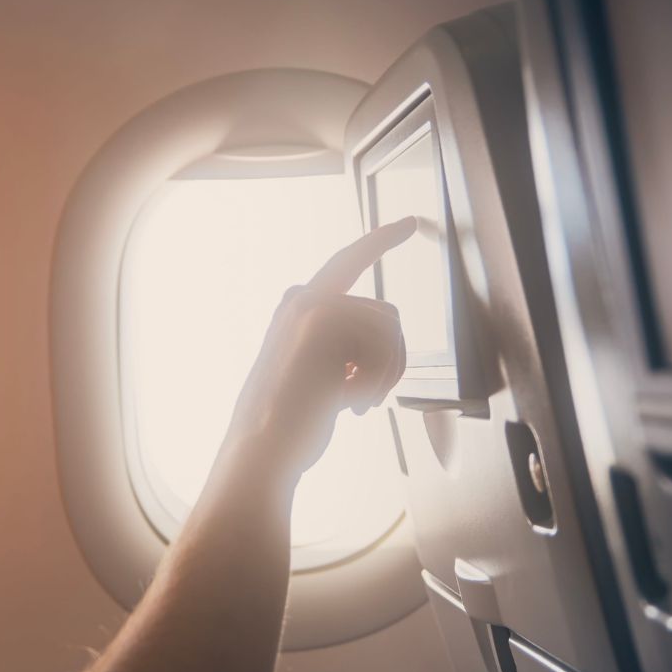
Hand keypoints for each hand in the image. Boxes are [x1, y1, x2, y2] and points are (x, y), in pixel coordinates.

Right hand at [220, 216, 415, 489]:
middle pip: (386, 311)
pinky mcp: (323, 319)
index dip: (379, 241)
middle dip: (391, 360)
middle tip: (369, 400)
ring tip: (354, 404)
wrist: (263, 449)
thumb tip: (386, 336)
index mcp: (297, 308)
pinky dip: (378, 380)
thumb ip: (343, 345)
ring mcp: (311, 305)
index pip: (346, 263)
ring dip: (384, 375)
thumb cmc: (292, 423)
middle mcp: (301, 298)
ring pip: (391, 328)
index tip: (409, 222)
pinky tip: (348, 402)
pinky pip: (385, 342)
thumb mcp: (320, 373)